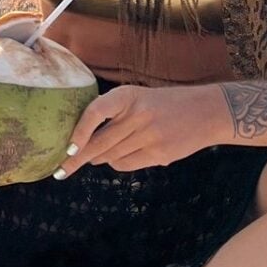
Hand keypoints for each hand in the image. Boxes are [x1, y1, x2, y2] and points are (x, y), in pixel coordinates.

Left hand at [56, 83, 216, 176]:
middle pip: (99, 142)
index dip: (79, 132)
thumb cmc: (165, 105)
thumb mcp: (139, 98)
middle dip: (76, 159)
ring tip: (95, 157)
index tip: (67, 148)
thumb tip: (82, 140)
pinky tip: (121, 157)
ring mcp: (149, 136)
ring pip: (111, 156)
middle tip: (58, 171)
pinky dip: (117, 164)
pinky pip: (126, 165)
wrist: (207, 112)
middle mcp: (138, 114)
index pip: (95, 112)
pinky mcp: (159, 154)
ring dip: (99, 160)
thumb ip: (114, 113)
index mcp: (128, 95)